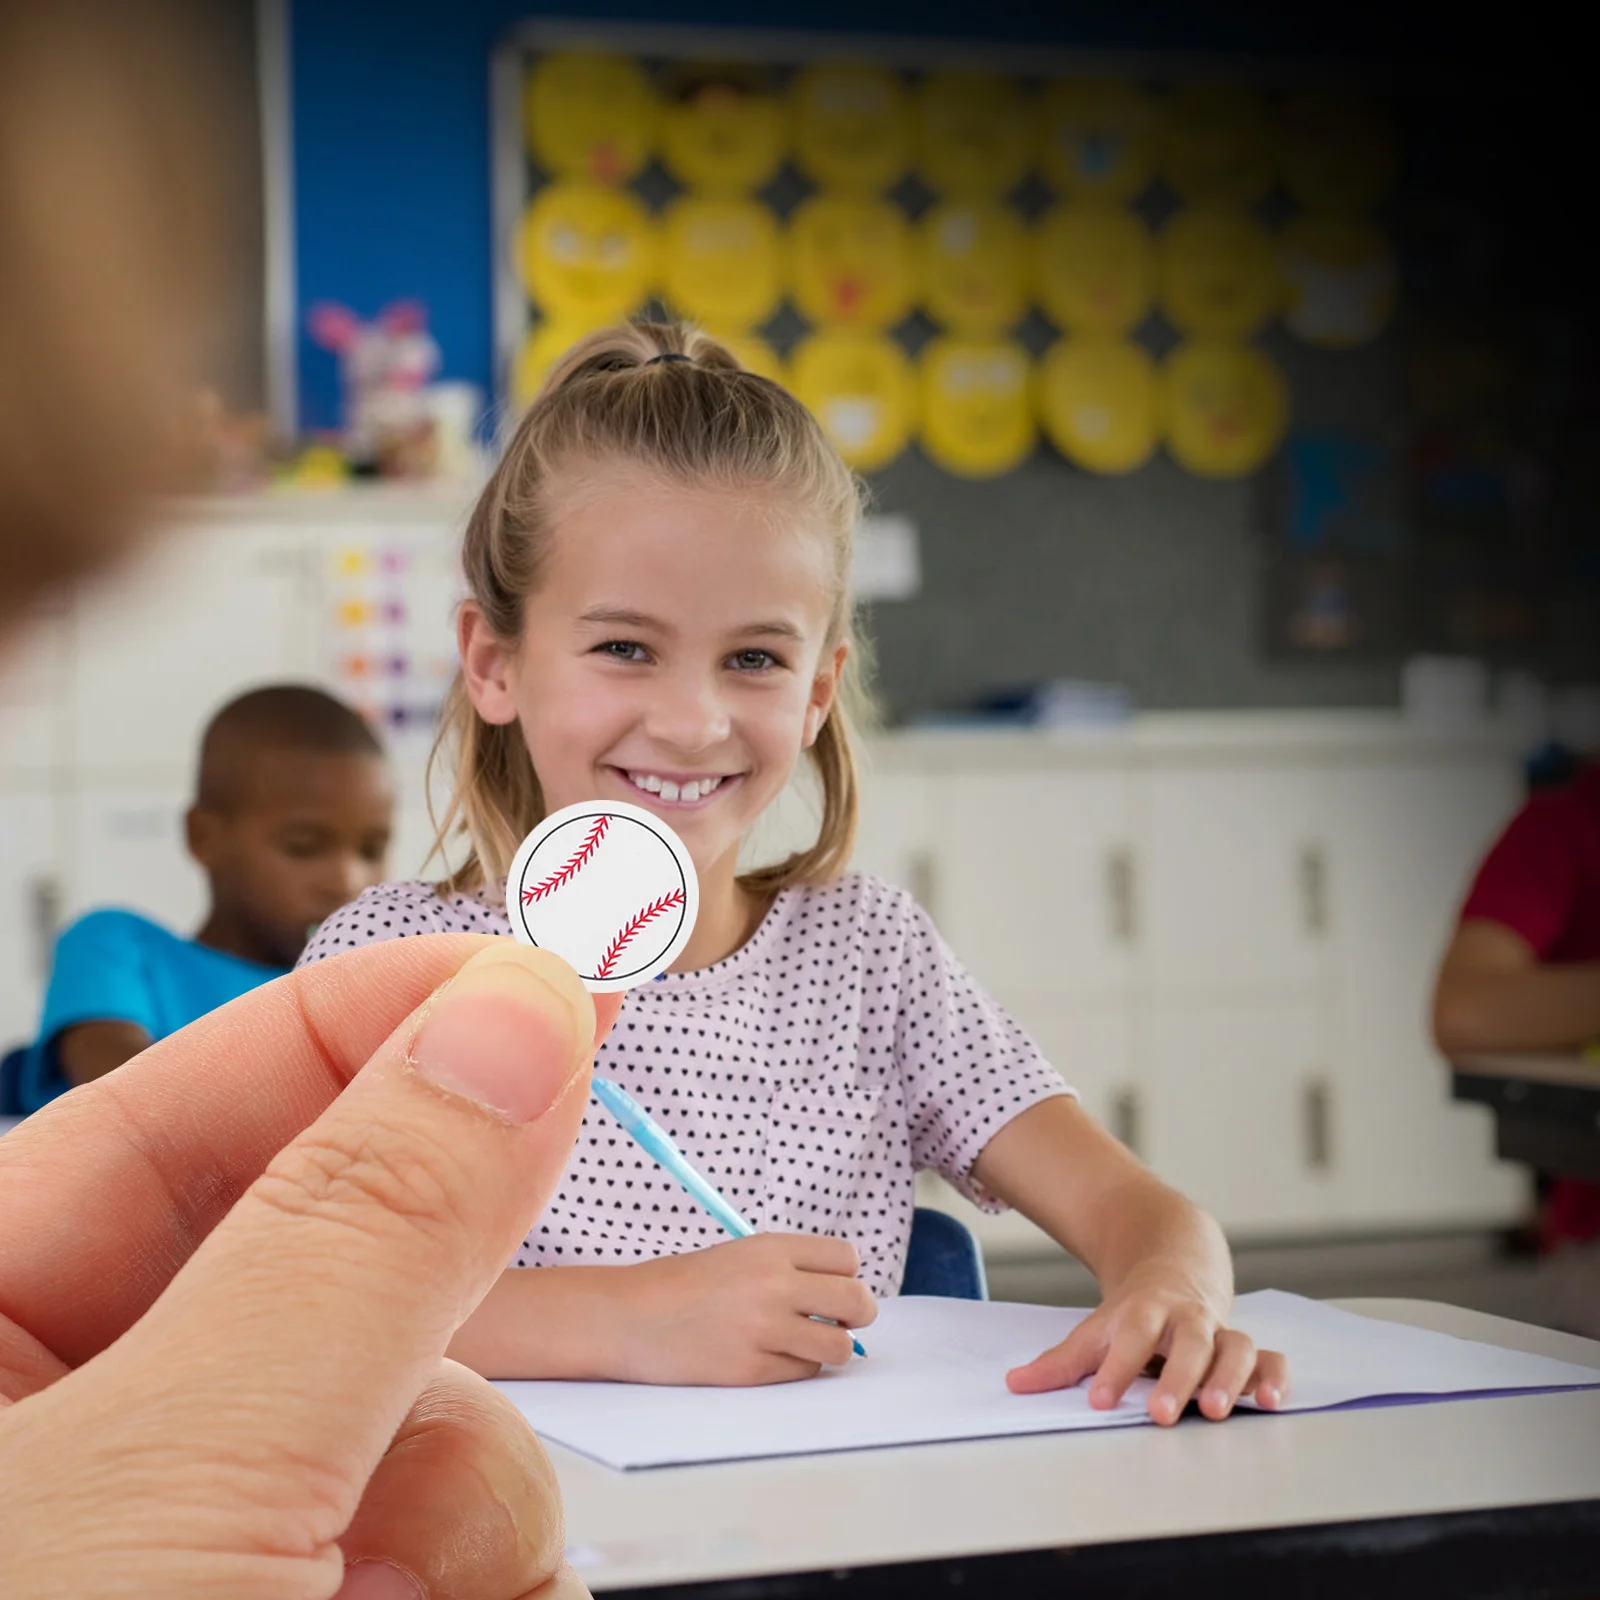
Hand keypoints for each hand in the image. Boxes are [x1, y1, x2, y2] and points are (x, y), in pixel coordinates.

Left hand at [0, 935, 622, 1599]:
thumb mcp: (174, 1482)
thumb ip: (357, 1238)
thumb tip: (513, 1014)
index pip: (172, 1108)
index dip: (369, 1015)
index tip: (544, 972)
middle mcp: (75, 1440)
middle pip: (325, 1263)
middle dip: (436, 1295)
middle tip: (550, 1203)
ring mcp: (199, 1543)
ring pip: (419, 1419)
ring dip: (465, 1500)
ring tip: (408, 1597)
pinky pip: (448, 1543)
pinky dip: (481, 1576)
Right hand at [609, 1233, 877, 1385]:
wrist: (631, 1317)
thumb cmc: (685, 1285)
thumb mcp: (740, 1257)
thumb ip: (790, 1269)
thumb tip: (845, 1297)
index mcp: (771, 1249)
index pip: (847, 1259)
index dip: (847, 1276)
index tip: (833, 1286)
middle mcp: (773, 1285)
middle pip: (856, 1301)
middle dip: (857, 1314)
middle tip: (841, 1321)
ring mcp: (763, 1330)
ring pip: (839, 1346)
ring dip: (829, 1348)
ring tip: (804, 1343)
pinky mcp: (751, 1370)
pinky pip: (803, 1373)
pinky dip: (795, 1368)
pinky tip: (768, 1357)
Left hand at [1004, 1261, 1289, 1424]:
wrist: (1175, 1264)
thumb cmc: (1135, 1313)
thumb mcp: (1097, 1329)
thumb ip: (1062, 1362)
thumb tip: (1014, 1383)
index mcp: (1146, 1311)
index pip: (1131, 1336)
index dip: (1116, 1368)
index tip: (1100, 1401)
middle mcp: (1187, 1319)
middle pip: (1187, 1343)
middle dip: (1176, 1378)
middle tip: (1161, 1414)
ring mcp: (1221, 1331)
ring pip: (1234, 1347)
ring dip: (1229, 1378)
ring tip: (1216, 1411)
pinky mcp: (1248, 1348)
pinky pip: (1271, 1359)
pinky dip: (1276, 1377)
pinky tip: (1271, 1403)